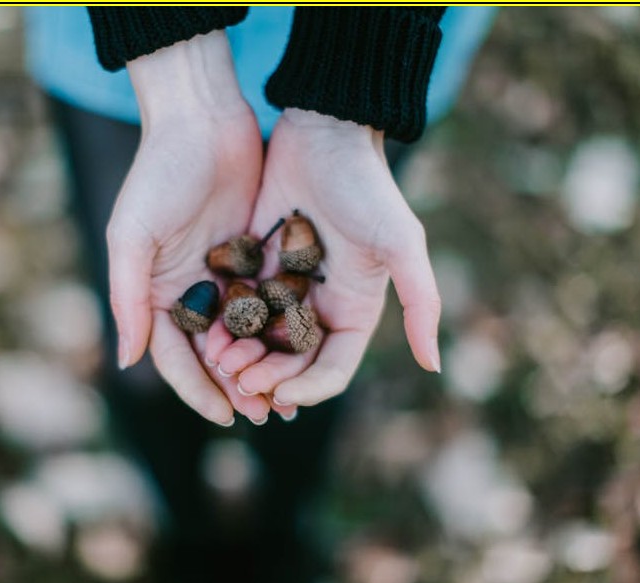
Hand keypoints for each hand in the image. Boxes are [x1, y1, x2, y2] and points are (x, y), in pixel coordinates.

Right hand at [108, 31, 274, 425]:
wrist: (202, 118)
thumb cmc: (158, 173)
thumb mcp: (132, 235)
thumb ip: (129, 297)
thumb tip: (128, 361)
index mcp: (155, 293)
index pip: (176, 357)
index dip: (199, 389)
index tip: (227, 416)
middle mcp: (188, 291)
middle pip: (213, 354)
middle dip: (237, 386)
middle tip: (265, 415)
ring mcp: (222, 274)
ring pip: (245, 334)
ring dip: (263, 366)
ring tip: (288, 396)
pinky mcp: (252, 256)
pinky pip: (268, 302)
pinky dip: (281, 329)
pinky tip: (303, 351)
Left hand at [212, 108, 441, 406]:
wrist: (324, 131)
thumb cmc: (367, 185)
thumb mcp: (401, 242)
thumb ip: (420, 302)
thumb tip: (434, 366)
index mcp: (353, 311)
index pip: (331, 370)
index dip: (307, 389)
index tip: (279, 394)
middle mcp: (318, 307)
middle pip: (289, 363)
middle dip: (266, 377)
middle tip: (238, 378)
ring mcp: (283, 288)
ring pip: (257, 341)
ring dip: (240, 356)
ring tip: (219, 360)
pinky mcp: (253, 266)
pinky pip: (235, 307)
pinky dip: (222, 324)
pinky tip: (205, 332)